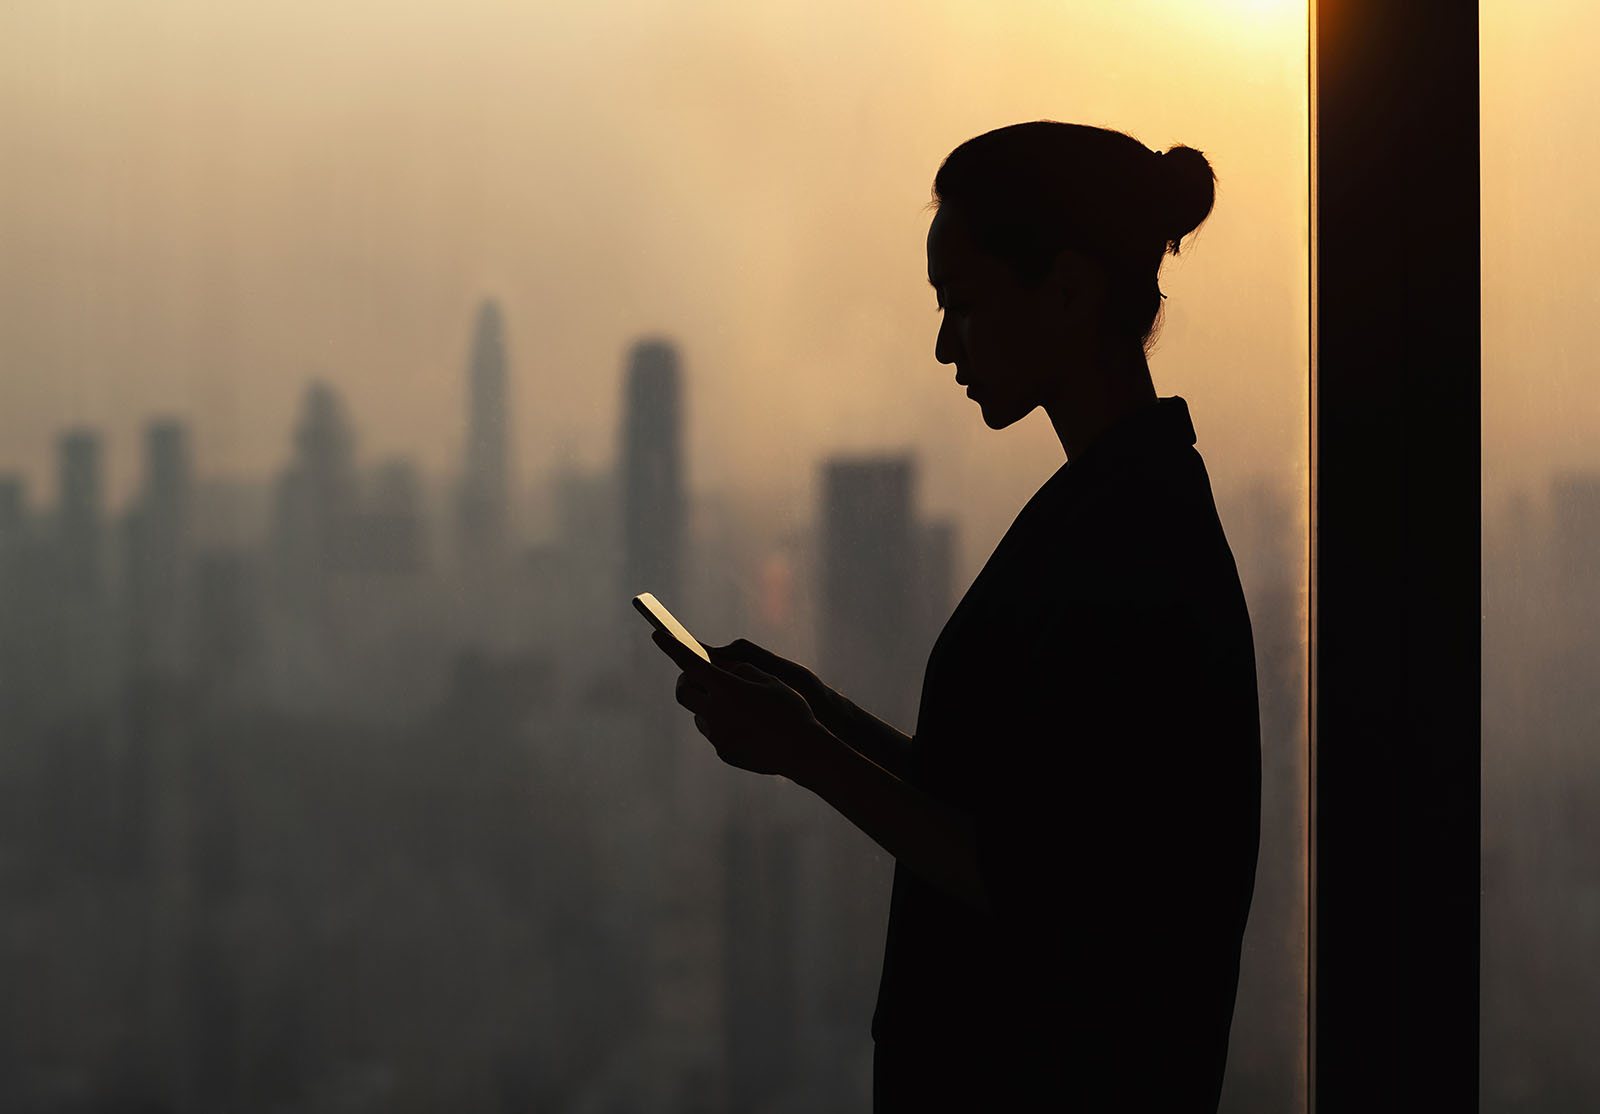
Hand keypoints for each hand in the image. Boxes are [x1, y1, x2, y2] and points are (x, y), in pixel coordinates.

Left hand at [651, 629, 822, 777]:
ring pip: (698, 714)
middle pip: (683, 691)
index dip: (672, 647)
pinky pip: (714, 732)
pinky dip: (721, 723)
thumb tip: (722, 672)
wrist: (803, 752)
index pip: (691, 663)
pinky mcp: (723, 752)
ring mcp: (718, 735)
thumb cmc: (791, 710)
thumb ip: (741, 670)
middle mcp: (716, 712)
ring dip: (707, 704)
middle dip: (686, 680)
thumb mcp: (769, 679)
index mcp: (727, 689)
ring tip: (734, 703)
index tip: (658, 634)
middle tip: (698, 674)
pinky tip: (745, 725)